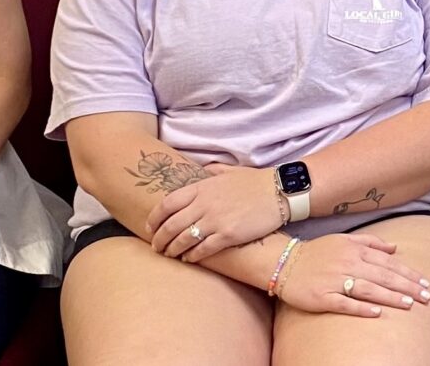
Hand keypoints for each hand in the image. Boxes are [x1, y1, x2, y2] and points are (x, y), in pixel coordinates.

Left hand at [146, 163, 286, 262]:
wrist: (279, 191)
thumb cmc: (254, 181)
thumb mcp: (229, 171)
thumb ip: (211, 170)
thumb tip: (201, 169)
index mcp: (201, 187)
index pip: (167, 203)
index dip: (154, 218)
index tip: (149, 228)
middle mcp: (204, 203)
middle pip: (171, 225)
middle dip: (159, 239)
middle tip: (156, 247)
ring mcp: (216, 220)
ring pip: (184, 239)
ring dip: (172, 250)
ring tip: (169, 255)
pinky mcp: (228, 234)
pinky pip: (203, 249)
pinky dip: (192, 256)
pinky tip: (189, 259)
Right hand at [273, 231, 429, 315]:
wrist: (284, 262)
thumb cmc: (317, 252)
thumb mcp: (345, 240)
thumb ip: (371, 243)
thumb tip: (395, 248)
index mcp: (355, 250)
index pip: (388, 263)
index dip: (408, 273)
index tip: (425, 282)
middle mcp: (348, 264)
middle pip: (383, 276)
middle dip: (407, 287)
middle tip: (426, 296)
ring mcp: (334, 280)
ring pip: (368, 289)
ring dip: (390, 297)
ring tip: (409, 304)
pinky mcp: (322, 296)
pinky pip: (344, 303)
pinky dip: (361, 308)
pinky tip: (377, 314)